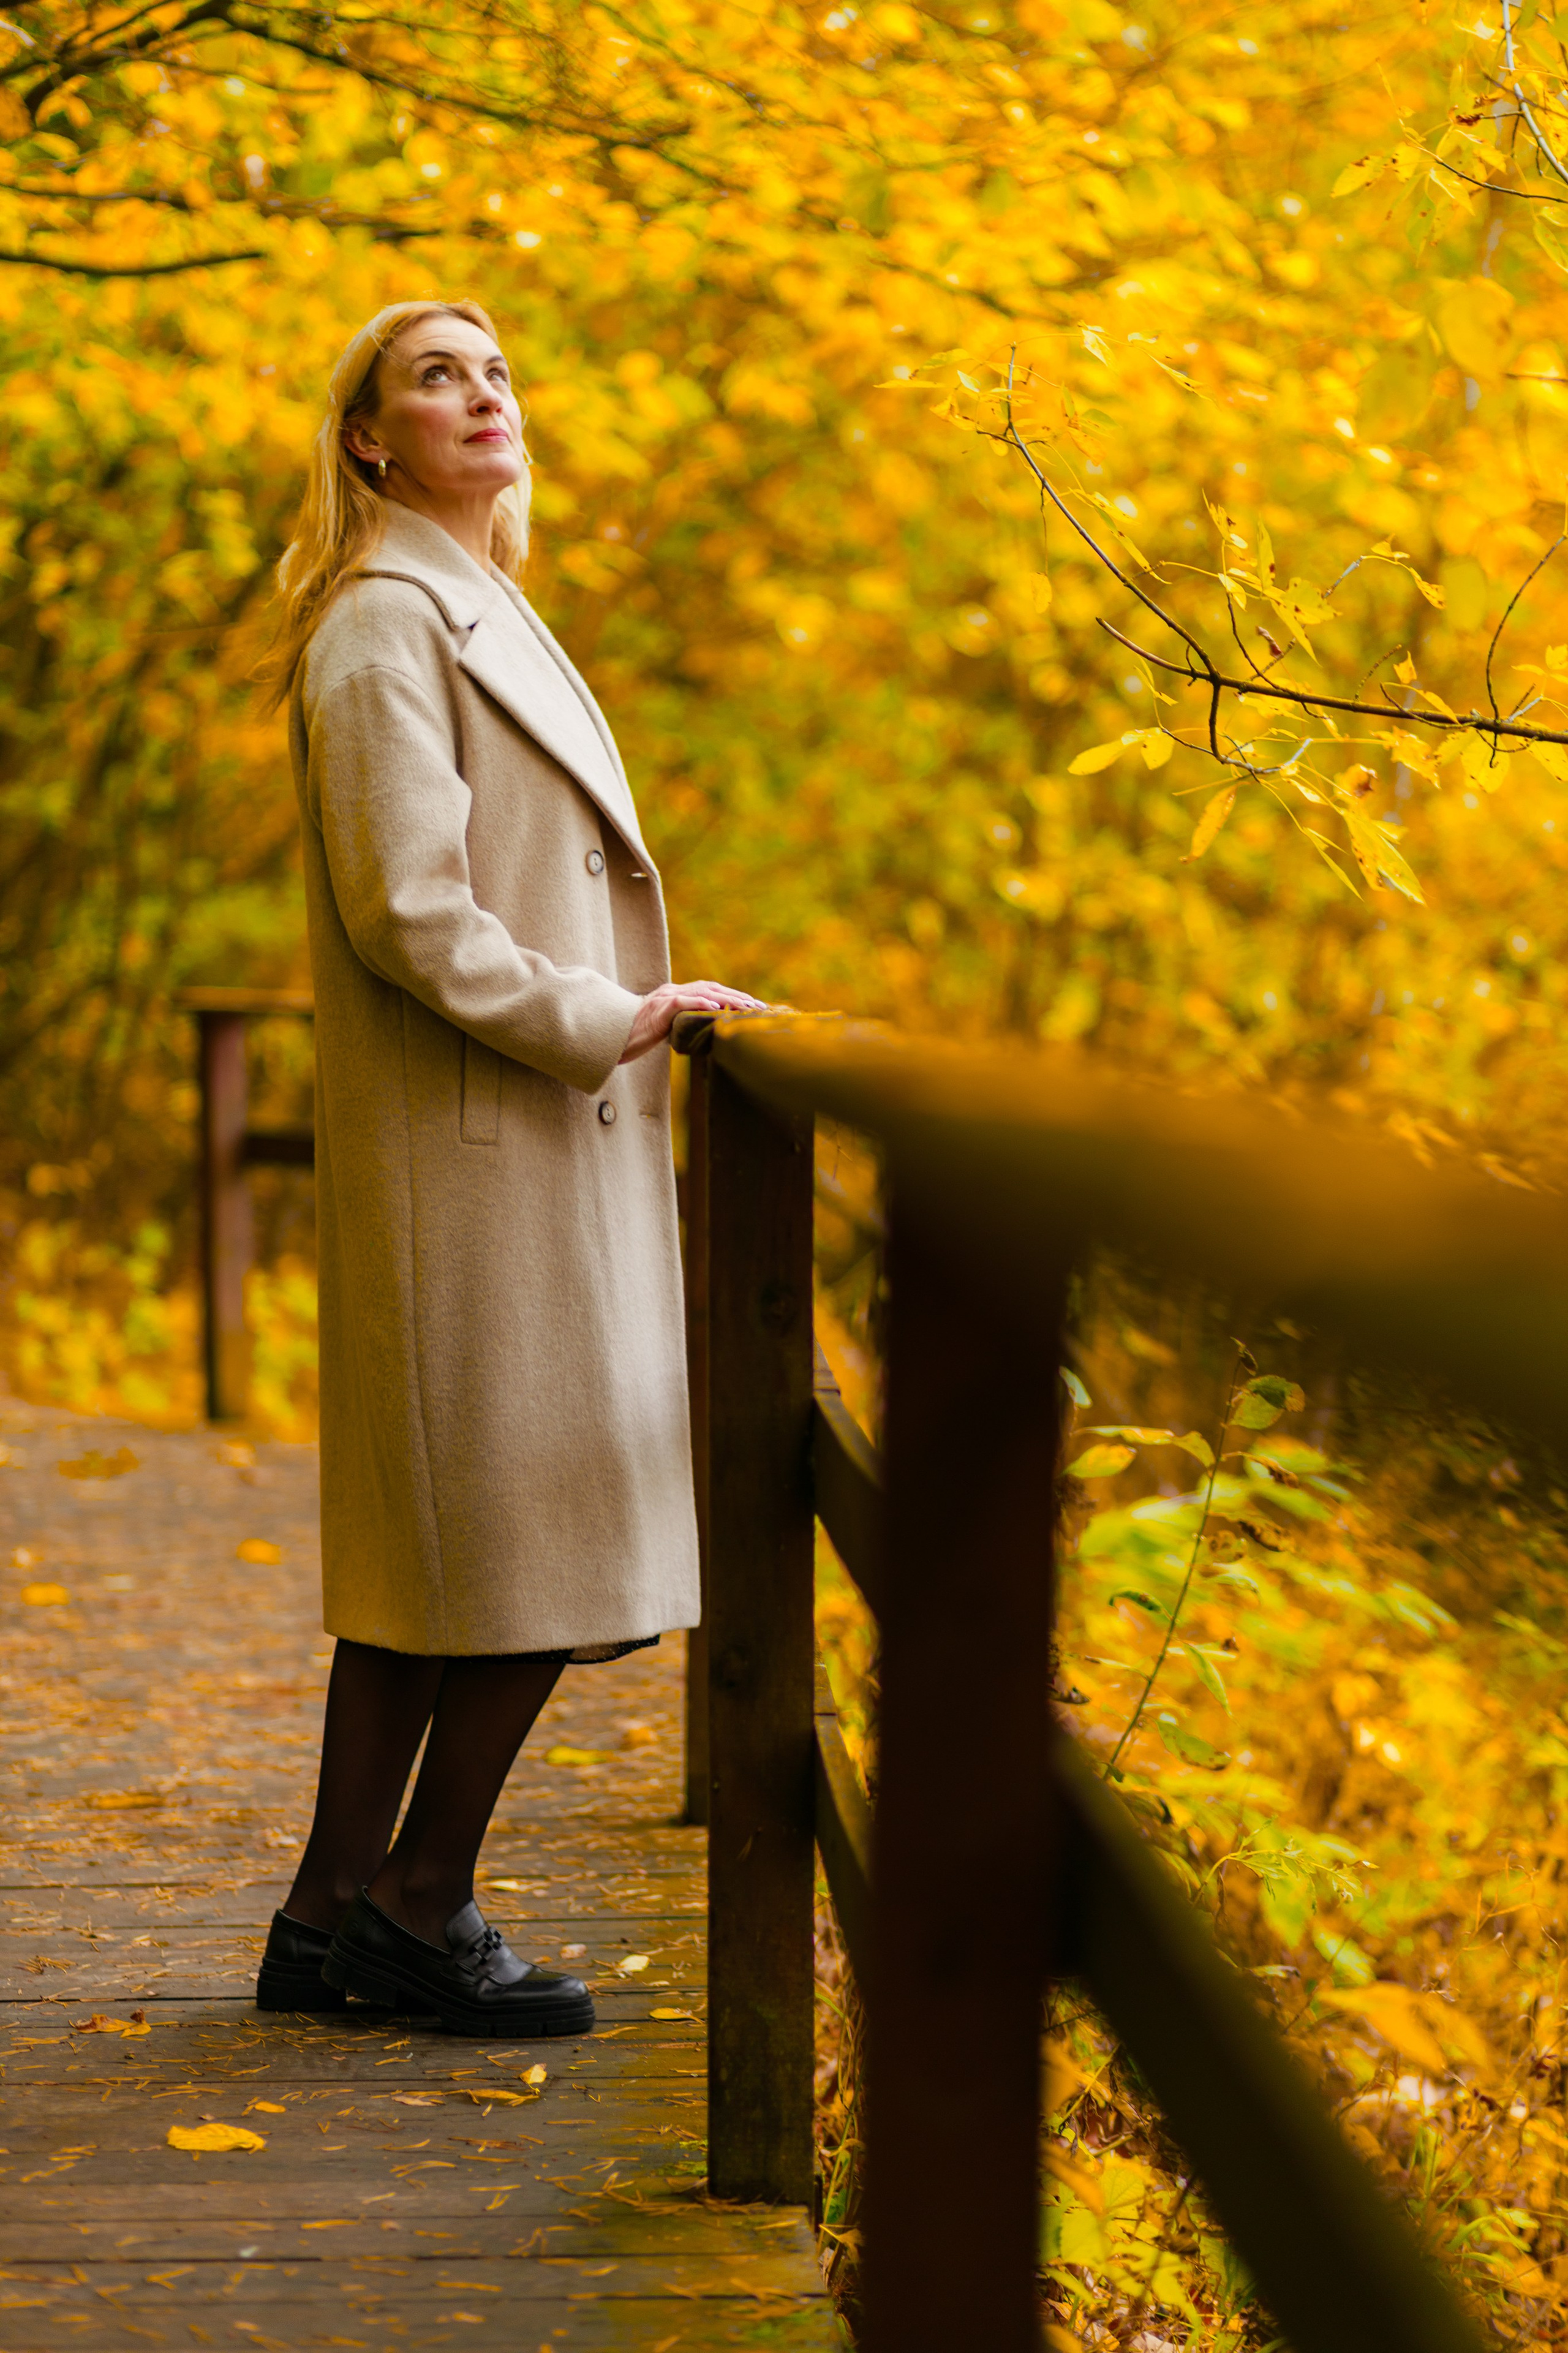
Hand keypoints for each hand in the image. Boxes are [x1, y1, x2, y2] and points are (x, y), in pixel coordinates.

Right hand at [618, 979, 767, 1062]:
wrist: (612, 1037)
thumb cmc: (637, 1036)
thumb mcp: (666, 1028)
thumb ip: (683, 1024)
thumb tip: (706, 1031)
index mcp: (676, 995)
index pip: (709, 990)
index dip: (732, 996)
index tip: (752, 1006)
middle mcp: (672, 992)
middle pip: (711, 988)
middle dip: (737, 997)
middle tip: (759, 1006)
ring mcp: (664, 998)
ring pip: (701, 992)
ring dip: (727, 998)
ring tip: (746, 1006)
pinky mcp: (658, 1009)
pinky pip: (682, 1003)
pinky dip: (700, 1004)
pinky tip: (716, 1008)